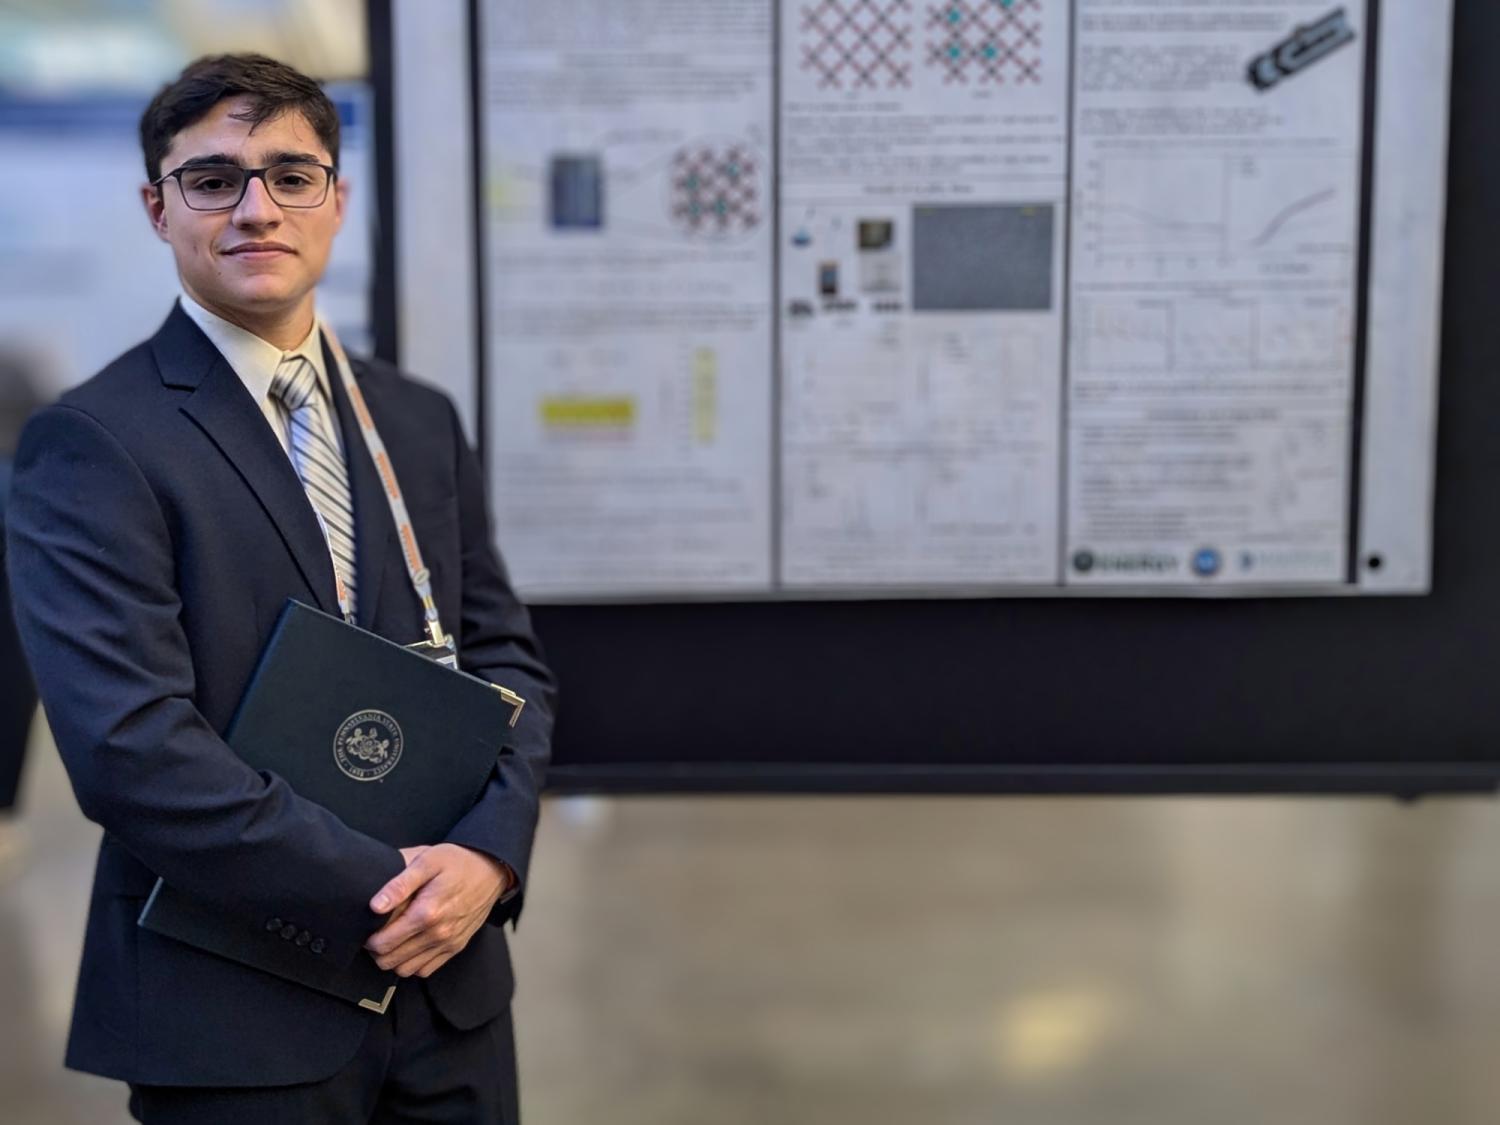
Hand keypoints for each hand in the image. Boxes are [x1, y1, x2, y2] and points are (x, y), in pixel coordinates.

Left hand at [364, 843, 513, 977]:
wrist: (492, 869)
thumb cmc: (458, 862)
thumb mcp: (426, 861)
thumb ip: (399, 884)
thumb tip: (375, 906)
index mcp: (427, 913)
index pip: (383, 944)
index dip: (368, 939)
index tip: (367, 928)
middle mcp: (438, 934)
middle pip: (391, 961)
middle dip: (377, 951)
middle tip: (376, 934)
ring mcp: (448, 943)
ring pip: (407, 970)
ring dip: (393, 959)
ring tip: (391, 940)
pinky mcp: (456, 947)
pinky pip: (426, 969)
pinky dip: (413, 963)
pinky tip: (410, 945)